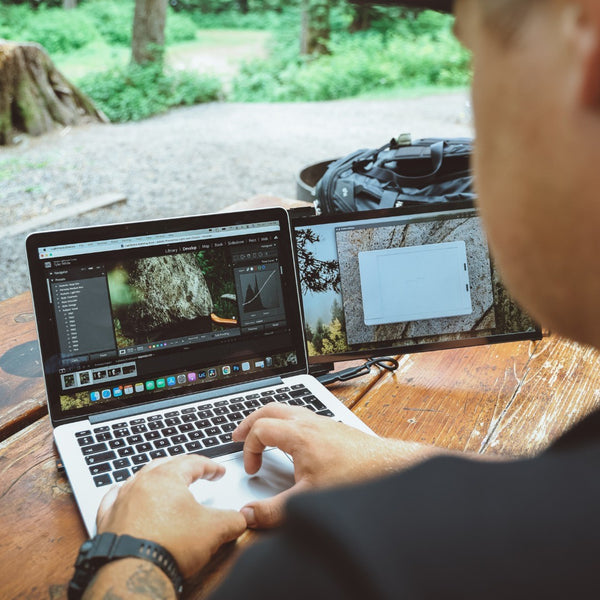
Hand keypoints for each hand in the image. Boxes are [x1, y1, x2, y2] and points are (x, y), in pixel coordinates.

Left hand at [96, 454, 246, 577]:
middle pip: (165, 464)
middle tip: (194, 472)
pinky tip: (127, 495)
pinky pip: (115, 498)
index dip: (210, 466)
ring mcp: (122, 500)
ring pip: (140, 478)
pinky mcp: (107, 520)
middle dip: (182, 466)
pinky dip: (124, 494)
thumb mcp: (214, 530)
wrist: (133, 573)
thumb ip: (233, 520)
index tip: (218, 471)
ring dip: (155, 478)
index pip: (193, 462)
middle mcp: (141, 483)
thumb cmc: (169, 546)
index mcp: (167, 477)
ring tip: (165, 482)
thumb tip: (242, 520)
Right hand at [232, 404, 440, 528]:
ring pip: (287, 409)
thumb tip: (248, 515)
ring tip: (262, 435)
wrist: (389, 467)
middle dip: (250, 422)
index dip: (249, 448)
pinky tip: (293, 442)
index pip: (260, 429)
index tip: (253, 469)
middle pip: (270, 409)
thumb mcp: (308, 498)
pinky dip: (287, 423)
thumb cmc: (355, 477)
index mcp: (298, 434)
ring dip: (269, 420)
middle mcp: (309, 421)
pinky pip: (301, 416)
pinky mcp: (334, 427)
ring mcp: (323, 421)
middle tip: (238, 435)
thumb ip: (274, 510)